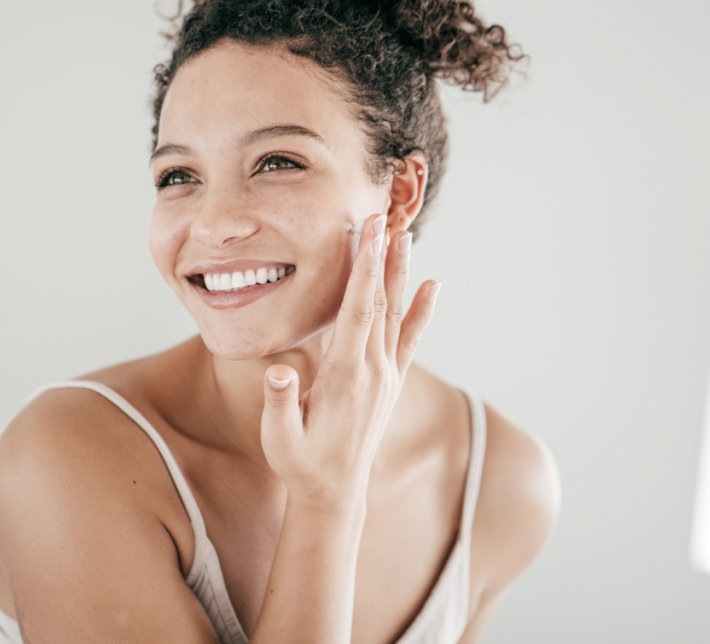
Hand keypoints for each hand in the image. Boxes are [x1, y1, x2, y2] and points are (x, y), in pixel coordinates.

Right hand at [260, 213, 440, 506]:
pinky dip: (423, 311)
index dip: (364, 270)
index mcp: (345, 377)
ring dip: (401, 273)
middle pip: (381, 303)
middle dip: (383, 257)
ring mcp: (386, 376)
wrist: (335, 493)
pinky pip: (411, 339)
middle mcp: (373, 371)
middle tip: (385, 217)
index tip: (368, 234)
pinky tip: (433, 286)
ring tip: (405, 235)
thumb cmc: (300, 462)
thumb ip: (279, 404)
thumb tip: (276, 373)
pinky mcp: (391, 382)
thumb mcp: (279, 439)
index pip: (358, 312)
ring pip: (397, 314)